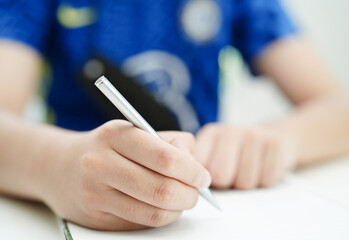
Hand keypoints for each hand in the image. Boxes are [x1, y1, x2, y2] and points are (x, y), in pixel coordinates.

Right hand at [40, 120, 210, 229]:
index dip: (192, 170)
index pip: (165, 158)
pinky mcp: (95, 217)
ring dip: (178, 209)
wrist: (60, 167)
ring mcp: (95, 194)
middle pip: (162, 189)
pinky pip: (141, 223)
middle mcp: (101, 163)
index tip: (203, 177)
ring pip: (154, 212)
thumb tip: (196, 165)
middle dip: (190, 194)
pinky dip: (160, 217)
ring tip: (181, 199)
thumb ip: (171, 142)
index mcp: (116, 135)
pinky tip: (161, 206)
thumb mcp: (136, 132)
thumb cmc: (109, 147)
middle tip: (196, 192)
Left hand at [194, 123, 295, 189]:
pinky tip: (263, 169)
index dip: (204, 179)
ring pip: (245, 182)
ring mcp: (254, 135)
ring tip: (248, 172)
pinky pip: (266, 180)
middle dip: (226, 184)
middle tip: (232, 177)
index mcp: (211, 134)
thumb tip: (191, 184)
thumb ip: (199, 167)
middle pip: (220, 175)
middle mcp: (230, 130)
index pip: (198, 166)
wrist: (272, 138)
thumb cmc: (237, 154)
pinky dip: (265, 181)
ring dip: (247, 184)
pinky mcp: (276, 143)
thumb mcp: (214, 155)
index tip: (210, 179)